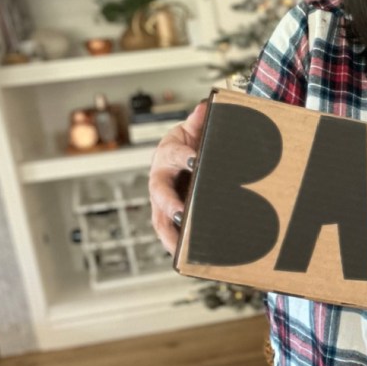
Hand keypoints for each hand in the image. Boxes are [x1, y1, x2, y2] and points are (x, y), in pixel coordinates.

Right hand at [149, 100, 206, 253]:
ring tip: (181, 249)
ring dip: (169, 234)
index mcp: (168, 152)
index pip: (174, 153)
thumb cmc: (193, 143)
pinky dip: (176, 246)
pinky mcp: (169, 215)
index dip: (183, 156)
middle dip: (170, 203)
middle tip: (181, 212)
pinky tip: (188, 259)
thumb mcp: (197, 129)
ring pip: (160, 218)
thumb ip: (201, 120)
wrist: (188, 154)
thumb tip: (206, 106)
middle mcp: (160, 177)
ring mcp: (163, 200)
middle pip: (160, 192)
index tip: (195, 159)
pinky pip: (169, 232)